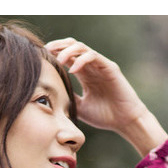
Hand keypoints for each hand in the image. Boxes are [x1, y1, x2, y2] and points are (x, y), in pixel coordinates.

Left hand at [46, 38, 167, 155]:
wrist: (125, 122)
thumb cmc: (105, 116)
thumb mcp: (80, 107)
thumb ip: (68, 98)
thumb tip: (51, 95)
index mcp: (85, 74)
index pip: (68, 56)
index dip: (55, 53)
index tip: (42, 57)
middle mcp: (92, 66)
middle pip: (73, 46)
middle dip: (59, 45)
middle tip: (46, 50)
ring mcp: (101, 65)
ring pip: (82, 48)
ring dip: (68, 51)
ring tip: (58, 60)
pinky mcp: (109, 67)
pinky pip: (93, 56)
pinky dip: (82, 60)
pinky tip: (72, 70)